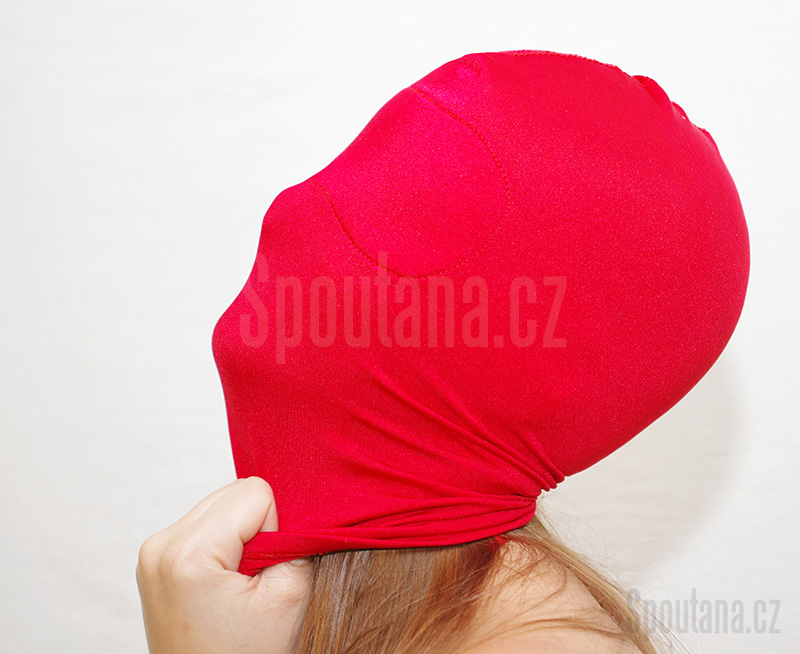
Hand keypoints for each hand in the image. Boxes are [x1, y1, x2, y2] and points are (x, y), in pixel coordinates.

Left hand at [136, 477, 311, 653]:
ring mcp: (152, 552)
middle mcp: (160, 545)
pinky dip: (223, 545)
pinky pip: (204, 524)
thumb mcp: (288, 597)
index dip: (276, 529)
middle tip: (253, 580)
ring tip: (236, 585)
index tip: (267, 571)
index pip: (255, 492)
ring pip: (221, 505)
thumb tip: (295, 500)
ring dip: (239, 536)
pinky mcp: (155, 559)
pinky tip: (222, 584)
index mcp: (187, 553)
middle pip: (233, 492)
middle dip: (256, 529)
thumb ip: (296, 537)